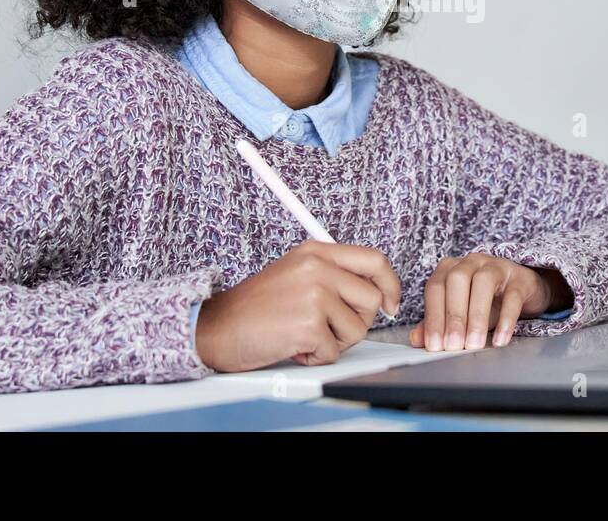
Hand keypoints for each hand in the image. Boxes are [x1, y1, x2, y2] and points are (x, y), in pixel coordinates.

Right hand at [195, 240, 400, 371]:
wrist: (217, 327)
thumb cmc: (255, 307)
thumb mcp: (295, 272)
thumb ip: (332, 274)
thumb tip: (374, 290)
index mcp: (316, 251)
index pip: (374, 260)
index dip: (390, 284)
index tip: (389, 303)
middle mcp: (317, 267)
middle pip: (371, 298)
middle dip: (357, 321)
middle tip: (329, 326)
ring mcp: (314, 294)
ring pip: (357, 328)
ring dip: (335, 341)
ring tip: (304, 334)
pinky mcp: (308, 324)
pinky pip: (334, 351)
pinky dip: (316, 357)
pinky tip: (294, 346)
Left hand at [409, 253, 569, 351]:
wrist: (521, 290)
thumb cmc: (486, 300)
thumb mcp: (460, 312)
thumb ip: (438, 323)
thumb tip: (417, 339)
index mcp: (451, 268)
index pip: (435, 288)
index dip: (433, 317)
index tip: (434, 345)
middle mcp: (471, 262)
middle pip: (457, 280)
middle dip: (453, 316)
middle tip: (453, 345)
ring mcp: (497, 266)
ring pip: (483, 282)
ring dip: (476, 316)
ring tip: (474, 343)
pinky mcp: (520, 278)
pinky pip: (512, 295)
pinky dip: (506, 319)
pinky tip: (500, 339)